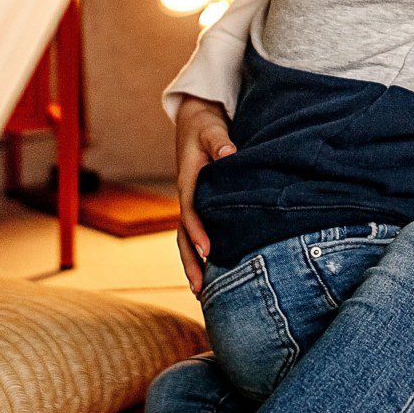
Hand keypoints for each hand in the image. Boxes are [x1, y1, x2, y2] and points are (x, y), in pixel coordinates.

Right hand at [173, 98, 233, 291]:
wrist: (194, 119)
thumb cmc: (205, 124)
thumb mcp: (212, 128)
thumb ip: (220, 142)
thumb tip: (229, 154)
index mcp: (188, 180)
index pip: (191, 211)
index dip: (198, 232)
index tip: (208, 252)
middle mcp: (186, 196)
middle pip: (183, 235)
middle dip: (190, 262)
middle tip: (200, 289)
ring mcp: (191, 202)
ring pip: (187, 239)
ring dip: (193, 264)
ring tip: (201, 293)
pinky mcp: (199, 205)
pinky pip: (196, 233)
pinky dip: (200, 253)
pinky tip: (211, 273)